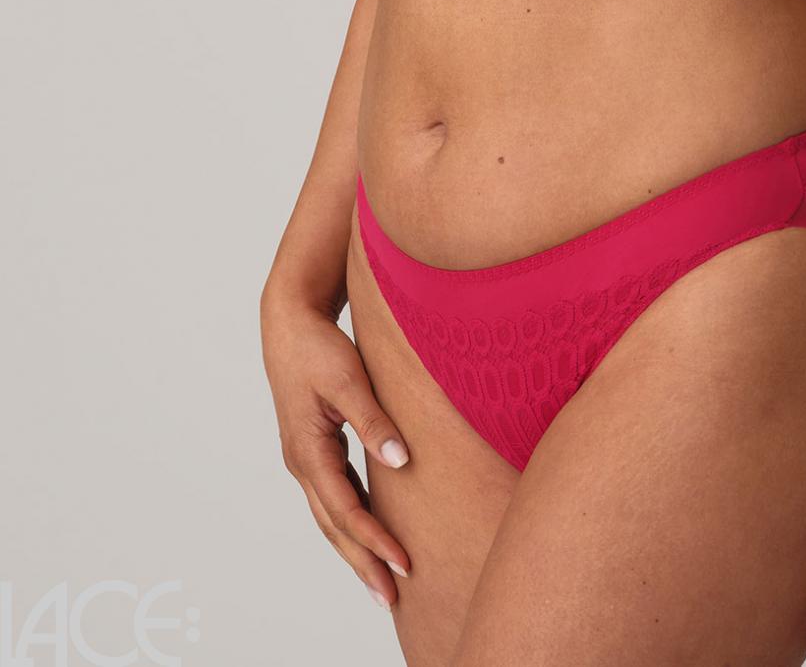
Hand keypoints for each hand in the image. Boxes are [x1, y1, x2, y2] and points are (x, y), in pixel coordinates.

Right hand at [260, 286, 412, 610]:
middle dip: (362, 563)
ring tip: (382, 578)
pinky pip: (334, 494)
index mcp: (308, 450)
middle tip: (392, 598)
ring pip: (331, 514)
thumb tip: (400, 460)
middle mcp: (302, 461)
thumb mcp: (349, 379)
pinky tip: (371, 530)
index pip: (345, 509)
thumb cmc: (317, 346)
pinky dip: (351, 518)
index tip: (402, 565)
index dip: (374, 540)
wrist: (289, 321)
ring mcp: (305, 456)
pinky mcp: (315, 446)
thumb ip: (374, 420)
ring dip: (355, 546)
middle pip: (334, 524)